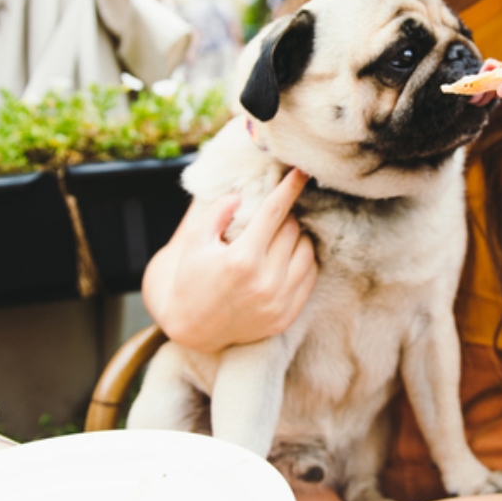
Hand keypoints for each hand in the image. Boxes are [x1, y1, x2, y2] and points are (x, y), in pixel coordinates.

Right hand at [143, 168, 317, 352]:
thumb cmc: (191, 278)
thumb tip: (241, 196)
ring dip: (297, 238)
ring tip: (279, 238)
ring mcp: (279, 301)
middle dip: (284, 217)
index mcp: (242, 259)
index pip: (275, 212)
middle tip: (271, 218)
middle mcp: (265, 281)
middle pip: (292, 230)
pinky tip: (287, 258)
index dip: (290, 187)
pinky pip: (310, 276)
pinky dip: (303, 261)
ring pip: (307, 251)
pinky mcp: (286, 315)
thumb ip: (217, 212)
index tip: (303, 171)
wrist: (192, 329)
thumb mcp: (195, 241)